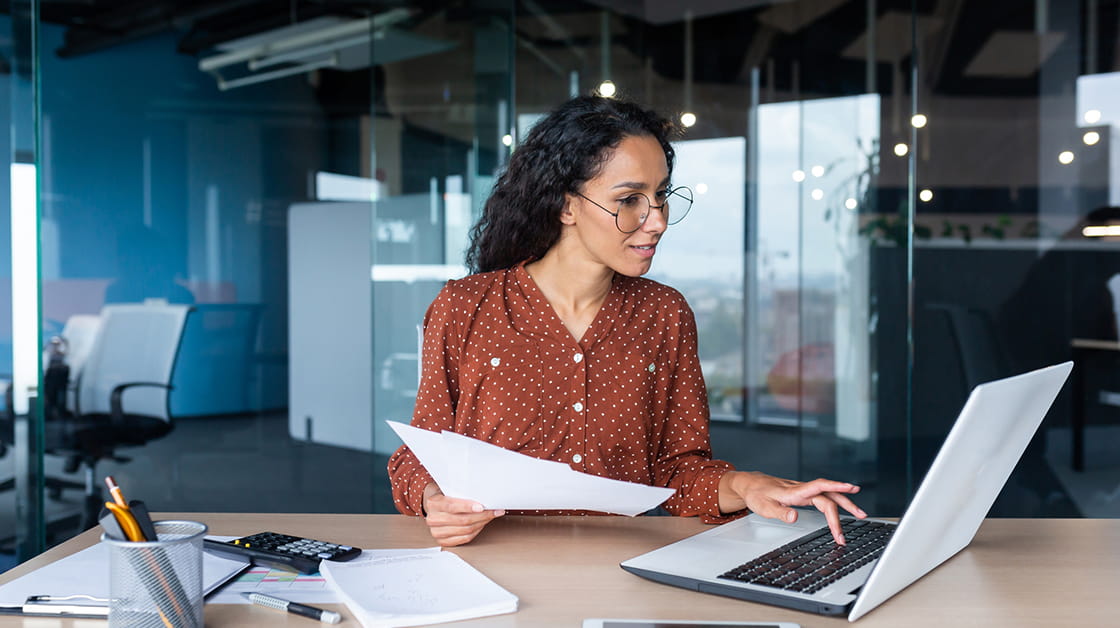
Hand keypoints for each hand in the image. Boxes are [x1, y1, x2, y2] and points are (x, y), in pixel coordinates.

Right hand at [420, 483, 504, 546]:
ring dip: (481, 523)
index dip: (468, 507)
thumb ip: (460, 492)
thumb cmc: (444, 496)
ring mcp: (437, 532)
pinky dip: (476, 531)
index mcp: (433, 503)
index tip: (482, 507)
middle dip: (481, 516)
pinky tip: (482, 524)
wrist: (434, 506)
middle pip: (462, 520)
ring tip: (490, 517)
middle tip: (494, 511)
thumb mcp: (448, 489)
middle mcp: (433, 519)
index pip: (452, 506)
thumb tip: (482, 495)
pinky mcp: (443, 541)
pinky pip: (465, 538)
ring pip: (465, 530)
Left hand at [718, 471, 865, 544]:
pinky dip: (835, 503)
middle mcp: (801, 489)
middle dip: (846, 506)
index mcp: (794, 492)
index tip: (852, 488)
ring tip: (860, 514)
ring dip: (845, 504)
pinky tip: (842, 509)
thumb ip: (780, 513)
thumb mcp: (763, 507)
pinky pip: (823, 497)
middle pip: (828, 495)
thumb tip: (795, 517)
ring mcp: (803, 491)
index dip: (836, 487)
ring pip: (828, 495)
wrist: (749, 484)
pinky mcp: (803, 493)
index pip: (819, 487)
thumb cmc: (756, 495)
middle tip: (861, 517)